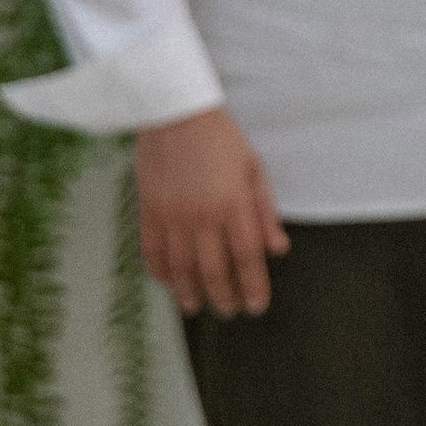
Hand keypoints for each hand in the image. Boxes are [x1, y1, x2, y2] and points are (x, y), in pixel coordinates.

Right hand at [136, 109, 288, 317]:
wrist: (175, 114)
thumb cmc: (221, 139)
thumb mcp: (254, 170)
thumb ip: (265, 212)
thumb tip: (278, 249)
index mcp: (233, 204)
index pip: (247, 257)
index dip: (253, 286)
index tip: (257, 305)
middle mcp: (202, 216)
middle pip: (213, 270)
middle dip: (223, 297)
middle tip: (229, 312)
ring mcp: (172, 216)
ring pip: (180, 268)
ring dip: (189, 293)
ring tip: (196, 307)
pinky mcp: (148, 211)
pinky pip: (152, 252)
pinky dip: (160, 273)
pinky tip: (168, 284)